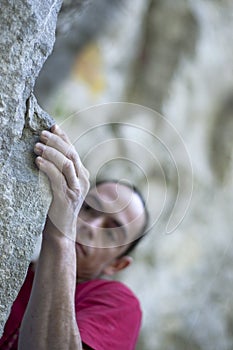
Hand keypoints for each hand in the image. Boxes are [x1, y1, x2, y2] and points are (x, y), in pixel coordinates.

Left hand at [34, 125, 89, 240]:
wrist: (60, 230)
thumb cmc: (56, 204)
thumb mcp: (60, 184)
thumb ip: (59, 170)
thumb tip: (44, 150)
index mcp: (81, 174)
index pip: (73, 150)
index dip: (63, 137)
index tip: (52, 126)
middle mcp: (82, 179)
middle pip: (71, 154)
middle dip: (56, 141)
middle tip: (41, 134)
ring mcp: (76, 189)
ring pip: (66, 164)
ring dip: (51, 152)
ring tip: (37, 146)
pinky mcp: (67, 197)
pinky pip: (57, 178)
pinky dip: (48, 167)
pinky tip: (38, 162)